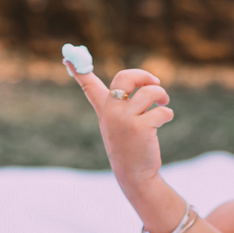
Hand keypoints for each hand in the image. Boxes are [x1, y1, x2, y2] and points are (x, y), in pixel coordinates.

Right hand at [67, 63, 173, 194]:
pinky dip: (167, 113)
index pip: (88, 85)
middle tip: (155, 82)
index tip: (66, 57)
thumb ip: (123, 103)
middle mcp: (111, 112)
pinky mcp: (140, 128)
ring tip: (164, 103)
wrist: (134, 175)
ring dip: (162, 95)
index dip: (78, 70)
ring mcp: (124, 120)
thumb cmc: (129, 147)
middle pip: (125, 76)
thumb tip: (144, 82)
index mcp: (104, 109)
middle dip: (144, 76)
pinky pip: (161, 111)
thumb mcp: (118, 124)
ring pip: (150, 92)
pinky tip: (164, 120)